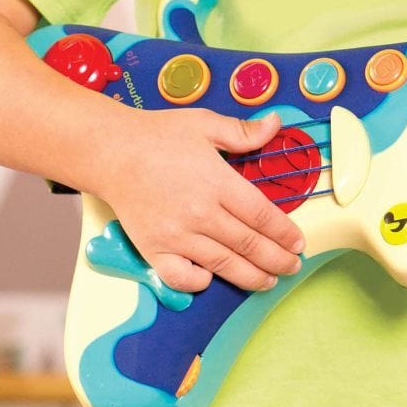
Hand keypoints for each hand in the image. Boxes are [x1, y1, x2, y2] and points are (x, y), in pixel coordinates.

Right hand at [94, 109, 305, 294]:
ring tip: (268, 280)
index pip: (263, 215)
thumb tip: (276, 124)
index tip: (298, 242)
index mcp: (217, 182)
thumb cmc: (157, 136)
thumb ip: (243, 131)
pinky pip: (182, 278)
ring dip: (252, 277)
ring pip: (224, 265)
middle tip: (292, 266)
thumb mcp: (205, 123)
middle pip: (250, 245)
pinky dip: (200, 283)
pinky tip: (213, 277)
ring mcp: (176, 235)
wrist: (108, 151)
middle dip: (277, 260)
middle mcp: (200, 213)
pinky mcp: (153, 250)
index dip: (285, 233)